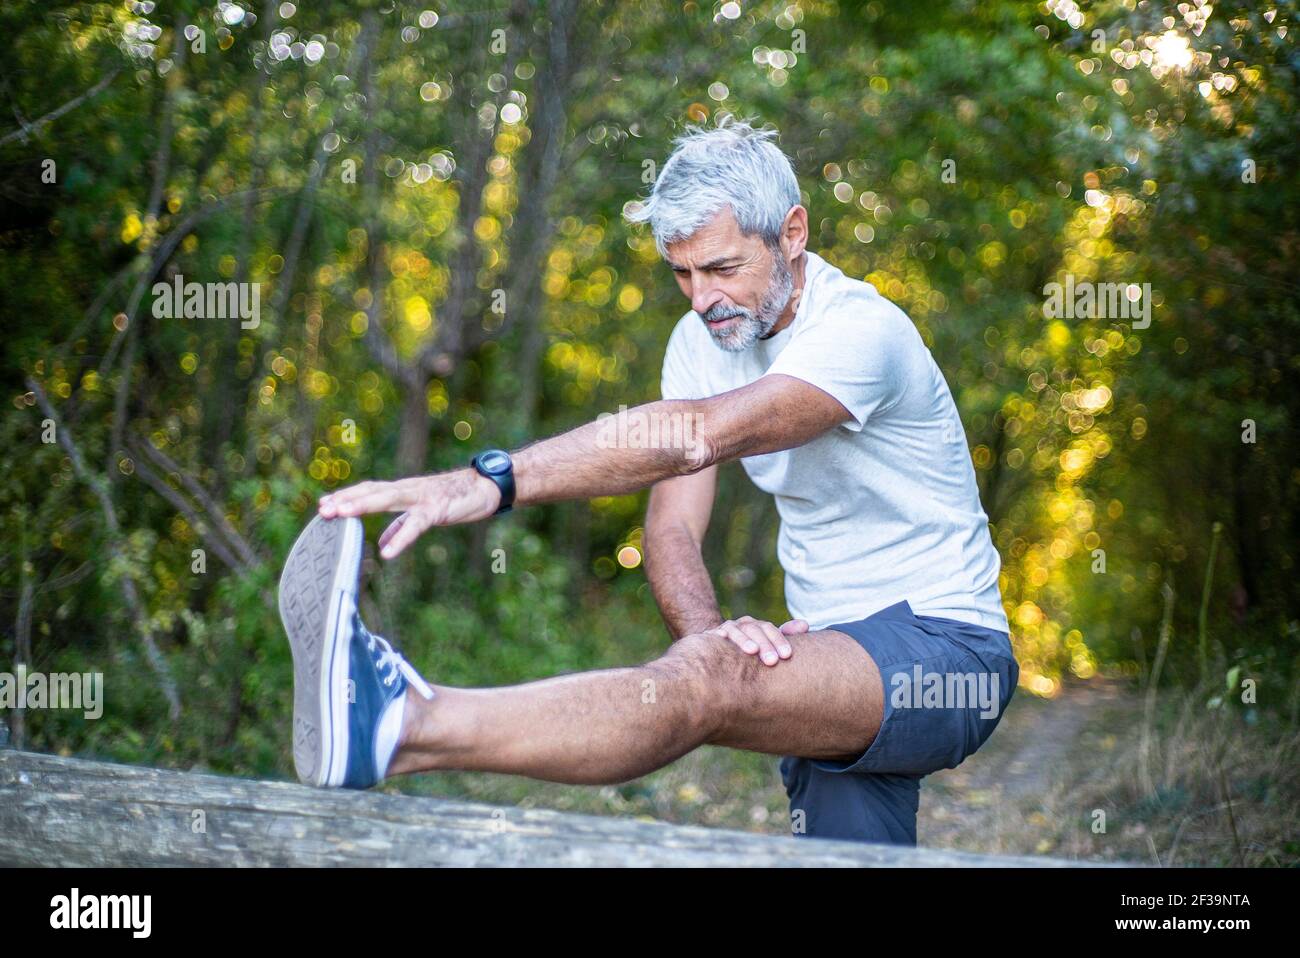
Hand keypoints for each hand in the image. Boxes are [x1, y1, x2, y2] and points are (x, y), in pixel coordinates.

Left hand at [317, 469, 500, 558]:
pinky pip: (416, 524)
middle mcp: (408, 490)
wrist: (486, 487)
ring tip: (342, 514)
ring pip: (387, 499)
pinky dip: (401, 538)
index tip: (323, 505)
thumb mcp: (423, 514)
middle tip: (323, 510)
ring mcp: (422, 497)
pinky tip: (388, 552)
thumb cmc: (455, 499)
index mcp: (403, 491)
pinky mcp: (438, 509)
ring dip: (363, 505)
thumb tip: (382, 543)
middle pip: (371, 492)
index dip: (347, 497)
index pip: (369, 491)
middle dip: (346, 500)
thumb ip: (401, 526)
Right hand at [706, 615, 808, 666]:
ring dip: (744, 639)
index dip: (779, 640)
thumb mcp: (767, 644)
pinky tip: (722, 641)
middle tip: (773, 661)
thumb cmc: (750, 650)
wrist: (720, 649)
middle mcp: (743, 625)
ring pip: (736, 630)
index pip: (770, 629)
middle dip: (765, 644)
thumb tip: (805, 625)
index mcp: (758, 627)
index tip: (787, 655)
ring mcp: (727, 629)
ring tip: (752, 651)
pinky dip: (718, 636)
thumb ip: (784, 635)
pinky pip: (714, 635)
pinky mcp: (711, 636)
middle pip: (755, 629)